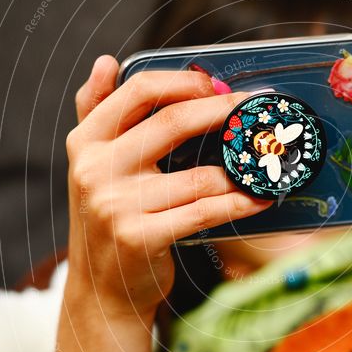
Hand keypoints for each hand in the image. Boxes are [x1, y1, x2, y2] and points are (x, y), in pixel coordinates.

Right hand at [65, 56, 270, 320]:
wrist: (101, 290)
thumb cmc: (107, 218)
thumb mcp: (92, 164)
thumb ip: (96, 111)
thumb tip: (107, 62)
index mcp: (86, 141)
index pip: (139, 91)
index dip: (185, 82)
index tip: (216, 85)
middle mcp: (95, 169)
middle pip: (174, 123)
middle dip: (224, 112)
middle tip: (256, 111)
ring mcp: (116, 205)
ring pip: (200, 175)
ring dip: (241, 169)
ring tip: (265, 162)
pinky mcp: (140, 237)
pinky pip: (206, 211)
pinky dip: (241, 203)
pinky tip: (260, 198)